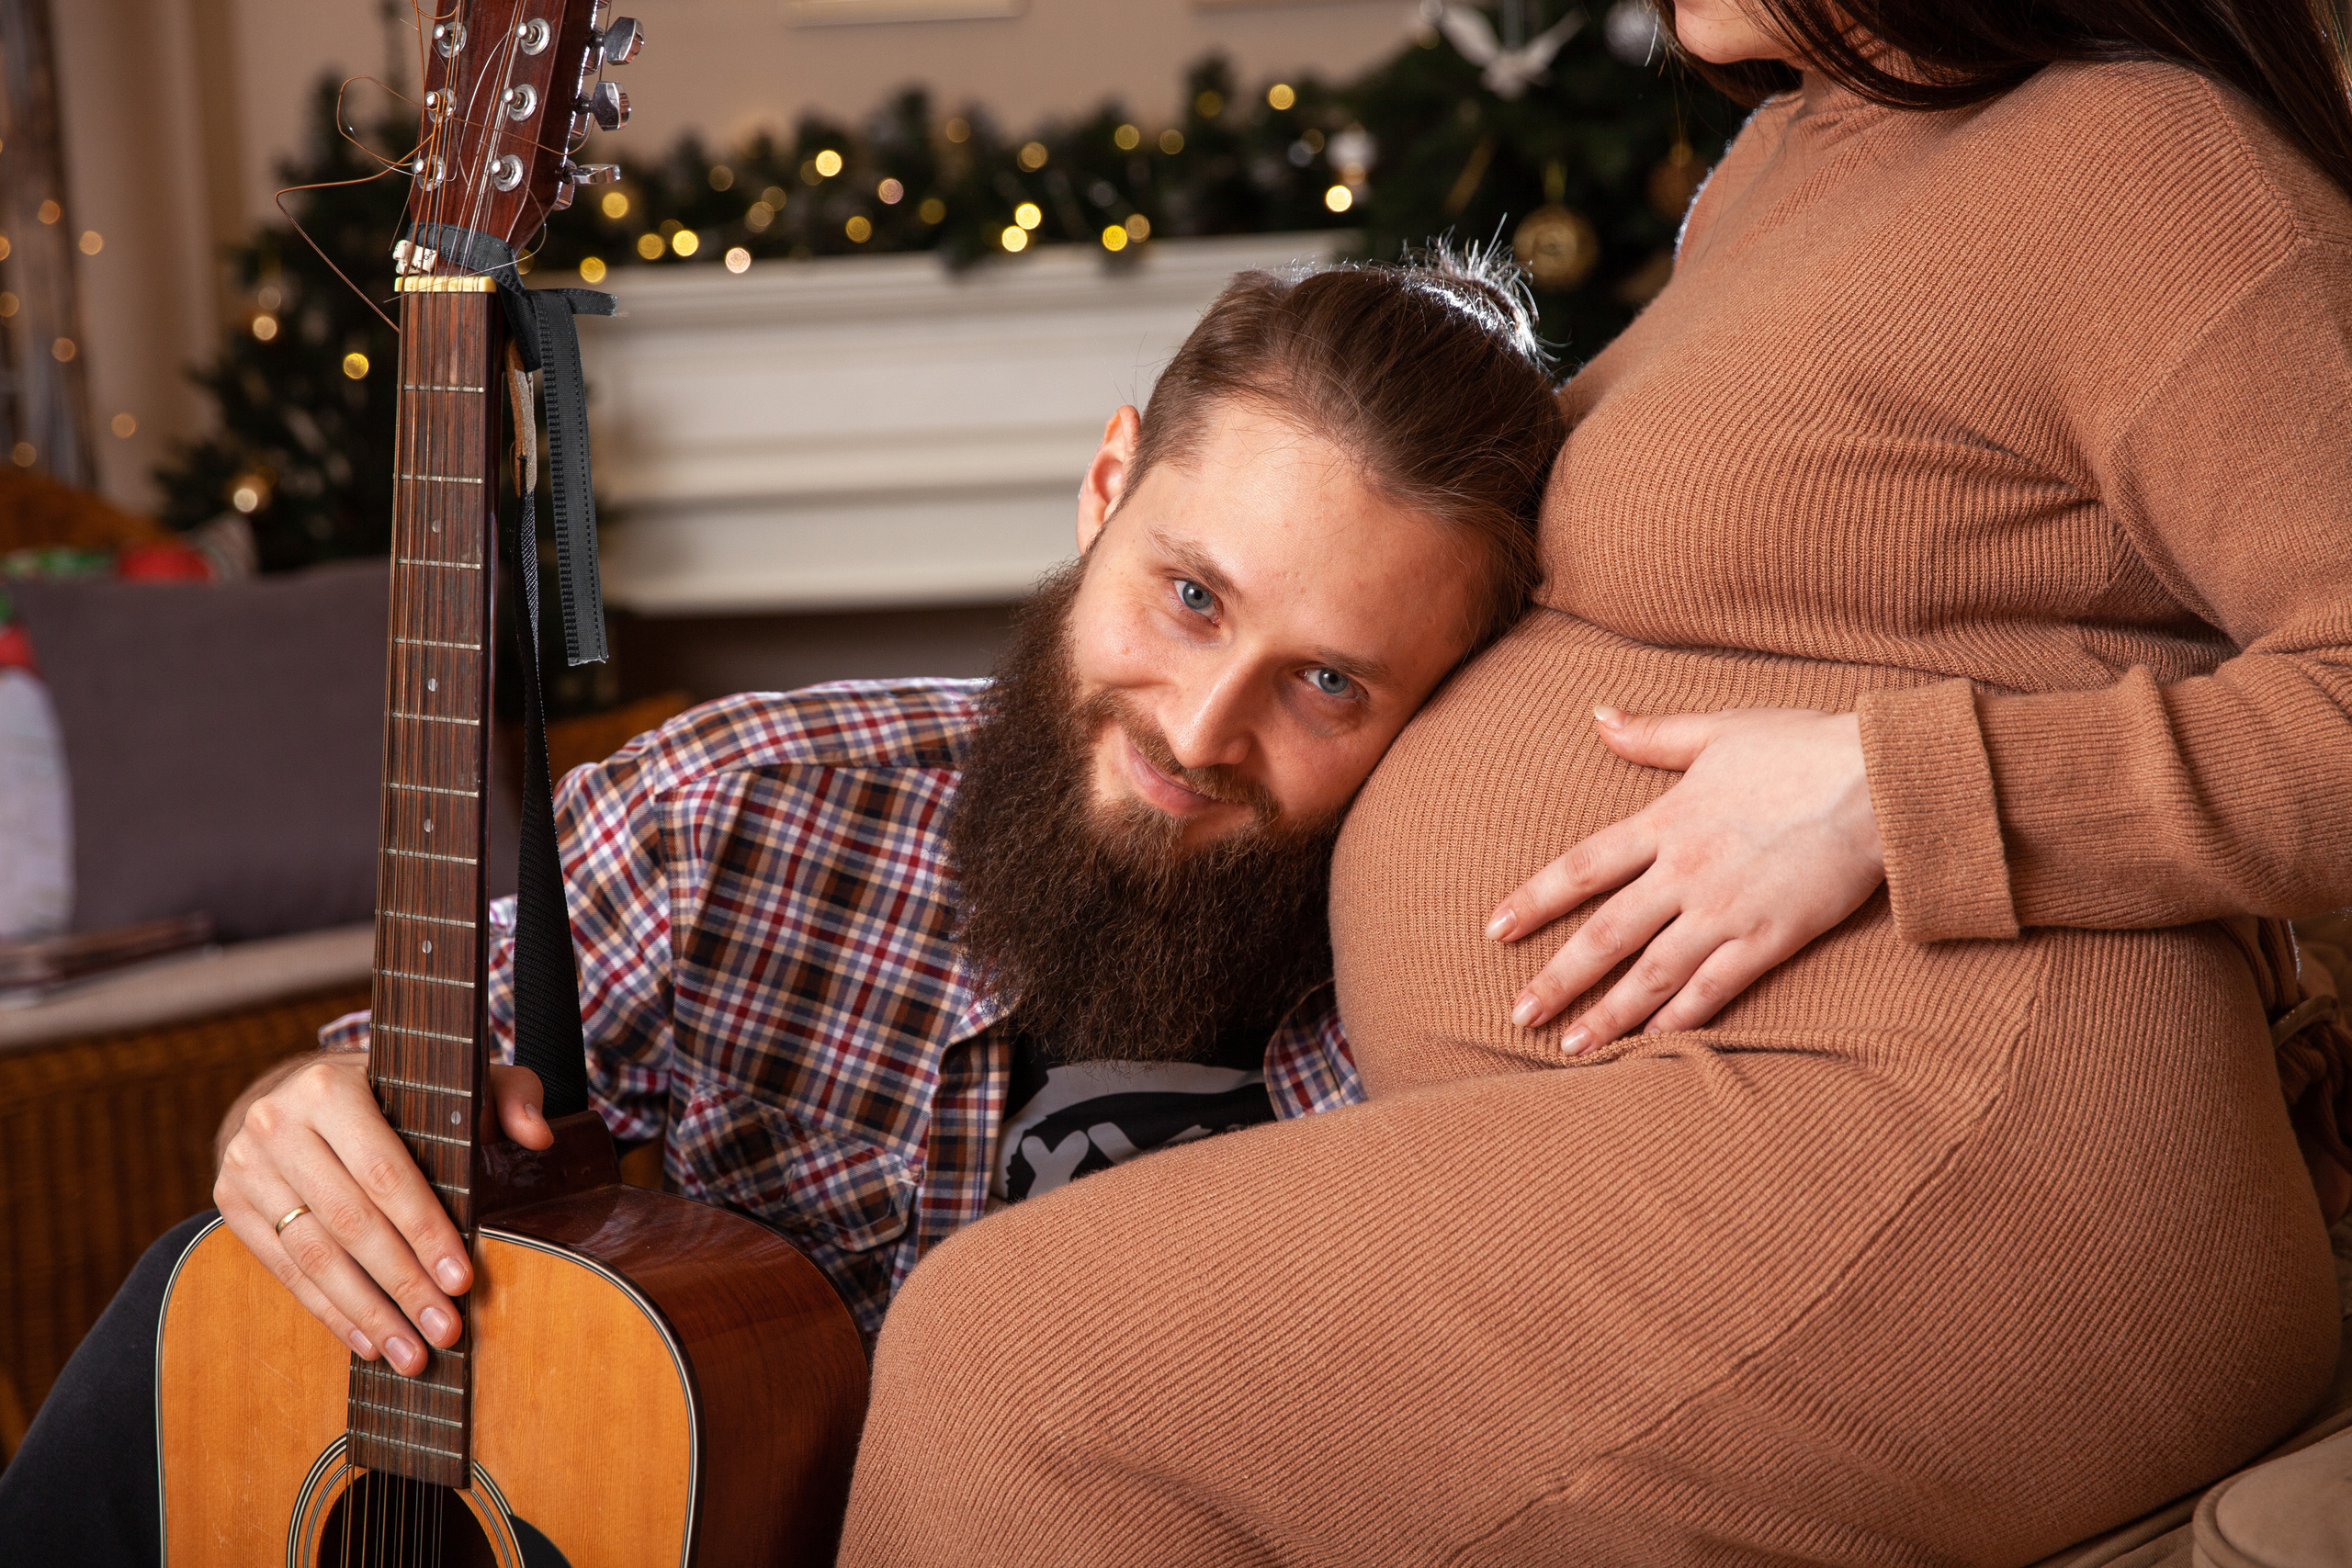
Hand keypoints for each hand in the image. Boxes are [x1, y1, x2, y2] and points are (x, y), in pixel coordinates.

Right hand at [213, 1051, 552, 1374]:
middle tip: (445, 1329)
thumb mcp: (457, 1077)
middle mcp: (277, 1123)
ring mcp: (246, 1165)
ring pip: (314, 1255)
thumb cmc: (397, 1092)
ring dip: (367, 1312)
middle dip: (403, 1284)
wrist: (296, 1095)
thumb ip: (510, 1094)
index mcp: (330, 1086)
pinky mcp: (229, 1202)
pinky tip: (369, 1341)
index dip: (425, 1231)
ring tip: (412, 1353)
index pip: (384, 1174)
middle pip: (349, 1222)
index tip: (461, 1279)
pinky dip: (330, 1312)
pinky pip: (285, 1269)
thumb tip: (538, 1136)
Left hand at [1487, 705, 1885, 1052]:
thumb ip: (1653, 735)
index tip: (1495, 929)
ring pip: (1652, 972)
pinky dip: (1679, 1017)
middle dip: (1557, 977)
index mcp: (1667, 820)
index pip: (1582, 866)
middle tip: (1517, 1012)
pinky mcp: (1770, 938)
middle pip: (1606, 933)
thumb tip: (1599, 716)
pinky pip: (1714, 987)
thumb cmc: (1802, 748)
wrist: (1879, 779)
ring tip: (1569, 1044)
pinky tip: (1649, 1042)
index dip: (1535, 900)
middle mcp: (1686, 871)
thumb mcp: (1719, 730)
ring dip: (1607, 1012)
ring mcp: (1726, 909)